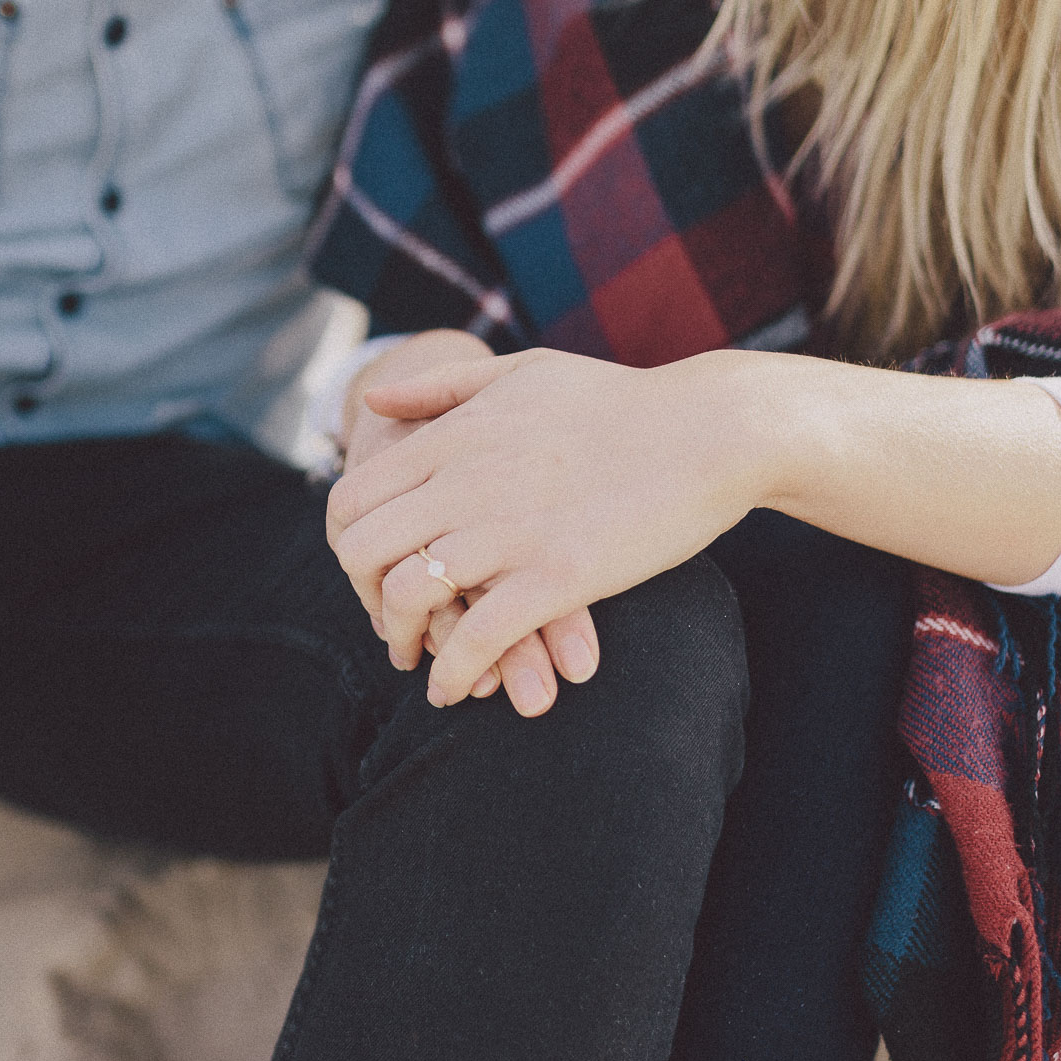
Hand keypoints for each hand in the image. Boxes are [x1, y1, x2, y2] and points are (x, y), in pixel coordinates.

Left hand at [337, 330, 599, 715]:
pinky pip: (477, 638)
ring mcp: (511, 530)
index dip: (350, 545)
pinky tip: (455, 689)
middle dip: (364, 598)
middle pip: (364, 552)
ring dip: (402, 641)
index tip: (374, 571)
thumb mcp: (521, 371)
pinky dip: (454, 672)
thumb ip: (442, 385)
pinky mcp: (558, 576)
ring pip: (410, 598)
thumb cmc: (620, 400)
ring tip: (417, 661)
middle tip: (389, 622)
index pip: (354, 498)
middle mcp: (468, 481)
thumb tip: (371, 397)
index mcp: (456, 435)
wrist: (710, 430)